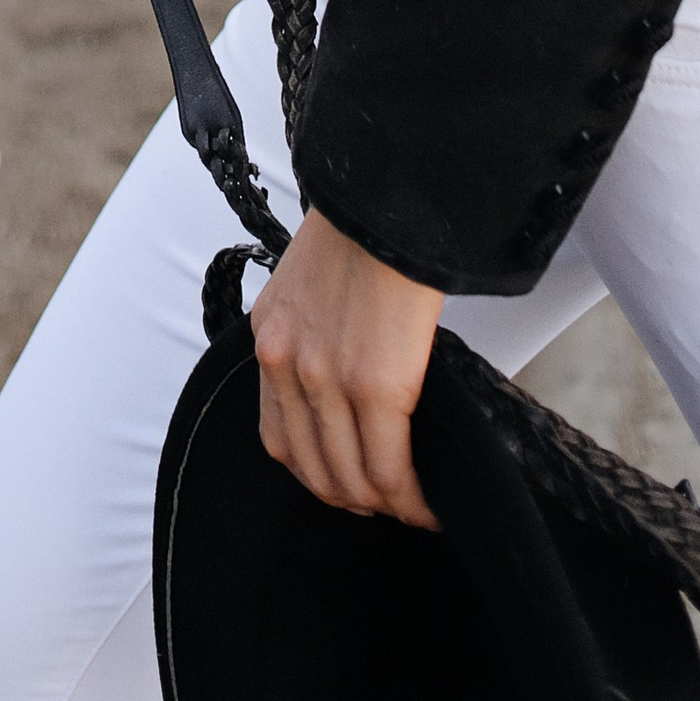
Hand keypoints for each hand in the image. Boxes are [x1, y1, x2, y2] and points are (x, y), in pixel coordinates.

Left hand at [250, 209, 444, 530]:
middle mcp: (286, 365)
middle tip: (389, 504)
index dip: (319, 475)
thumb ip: (317, 332)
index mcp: (269, 337)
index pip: (279, 439)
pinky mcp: (375, 386)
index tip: (352, 483)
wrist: (387, 193)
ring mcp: (326, 380)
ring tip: (413, 507)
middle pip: (314, 471)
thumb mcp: (311, 282)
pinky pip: (389, 468)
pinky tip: (430, 505)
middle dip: (354, 500)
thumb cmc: (362, 228)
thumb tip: (349, 381)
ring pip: (351, 480)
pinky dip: (411, 499)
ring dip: (385, 506)